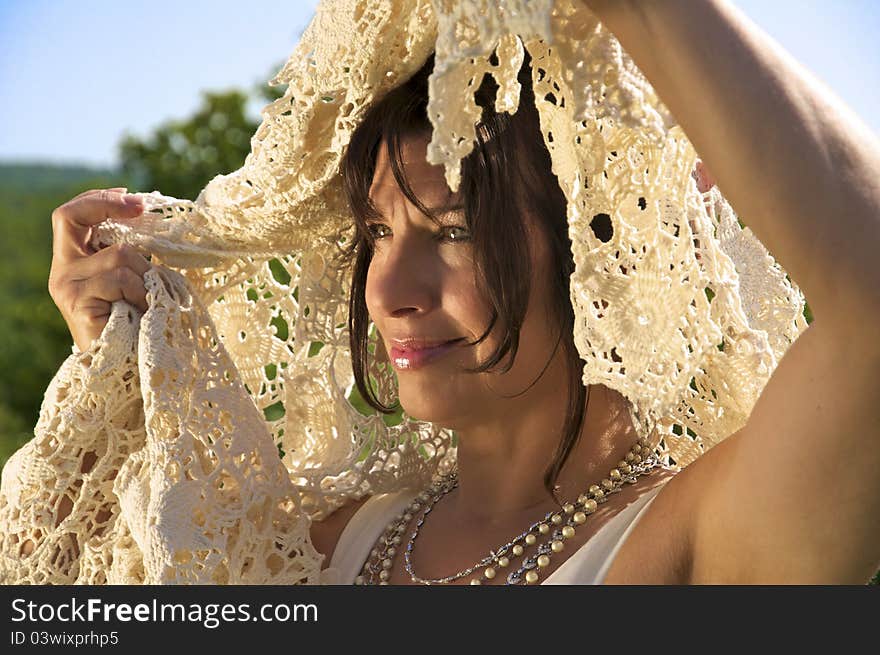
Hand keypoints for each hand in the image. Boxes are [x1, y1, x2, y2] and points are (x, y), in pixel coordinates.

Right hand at [48, 188, 151, 352]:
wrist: (127, 372)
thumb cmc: (138, 326)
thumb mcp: (134, 282)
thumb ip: (132, 256)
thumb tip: (151, 222)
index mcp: (73, 261)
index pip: (72, 216)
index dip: (99, 200)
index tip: (131, 196)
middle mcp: (62, 271)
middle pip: (69, 217)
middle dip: (107, 204)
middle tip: (140, 207)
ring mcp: (66, 286)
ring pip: (118, 253)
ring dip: (147, 274)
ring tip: (152, 300)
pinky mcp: (76, 303)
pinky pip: (120, 279)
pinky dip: (142, 292)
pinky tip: (145, 311)